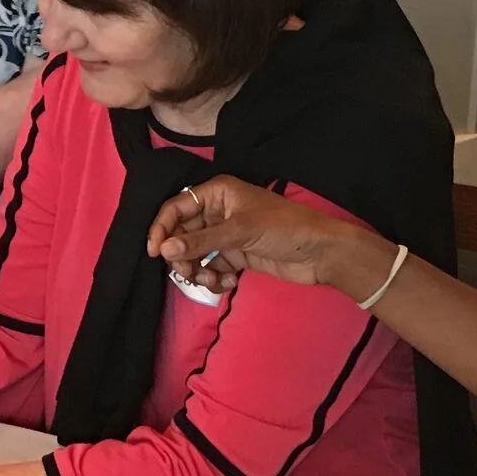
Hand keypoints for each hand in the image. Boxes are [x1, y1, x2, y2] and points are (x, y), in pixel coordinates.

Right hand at [149, 174, 387, 298]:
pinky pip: (211, 268)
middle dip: (182, 255)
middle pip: (182, 234)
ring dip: (198, 270)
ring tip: (212, 280)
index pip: (177, 208)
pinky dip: (214, 278)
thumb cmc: (283, 229)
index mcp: (217, 193)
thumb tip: (163, 249)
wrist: (321, 253)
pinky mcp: (235, 257)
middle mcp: (218, 212)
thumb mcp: (240, 231)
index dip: (162, 228)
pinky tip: (230, 282)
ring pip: (195, 254)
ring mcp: (226, 236)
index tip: (155, 252)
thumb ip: (200, 241)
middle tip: (187, 272)